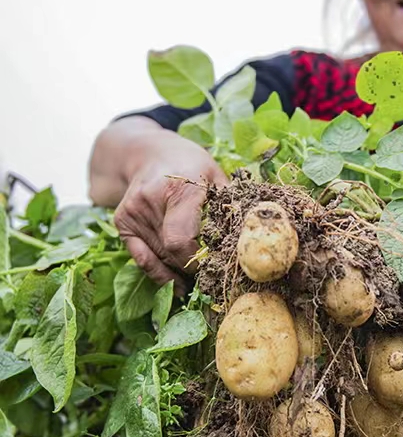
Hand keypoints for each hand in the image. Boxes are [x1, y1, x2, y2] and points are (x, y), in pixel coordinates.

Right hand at [113, 135, 227, 292]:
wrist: (151, 152)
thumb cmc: (191, 165)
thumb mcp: (216, 175)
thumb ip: (230, 204)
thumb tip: (247, 238)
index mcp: (179, 188)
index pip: (180, 241)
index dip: (197, 261)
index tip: (214, 267)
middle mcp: (150, 201)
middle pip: (170, 253)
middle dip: (191, 269)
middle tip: (210, 277)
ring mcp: (132, 212)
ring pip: (158, 259)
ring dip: (178, 273)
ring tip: (197, 280)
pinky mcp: (122, 222)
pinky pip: (142, 258)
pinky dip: (159, 273)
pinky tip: (175, 283)